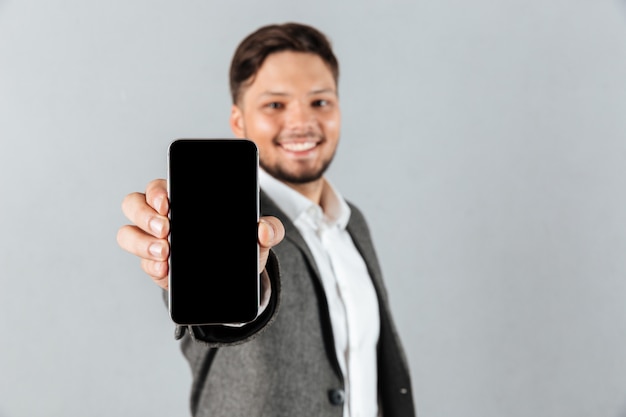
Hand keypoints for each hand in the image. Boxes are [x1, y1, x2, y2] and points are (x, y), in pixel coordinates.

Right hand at [116, 178, 284, 289]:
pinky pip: (143, 263)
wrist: (236, 281)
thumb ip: (270, 229)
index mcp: (183, 199)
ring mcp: (154, 241)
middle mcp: (162, 216)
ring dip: (142, 243)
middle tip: (166, 229)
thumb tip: (262, 229)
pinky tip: (165, 270)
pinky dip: (151, 267)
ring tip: (165, 253)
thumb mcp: (259, 237)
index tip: (167, 202)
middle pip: (134, 204)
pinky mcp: (156, 266)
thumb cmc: (241, 245)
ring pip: (129, 234)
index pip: (159, 187)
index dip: (157, 191)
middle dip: (145, 215)